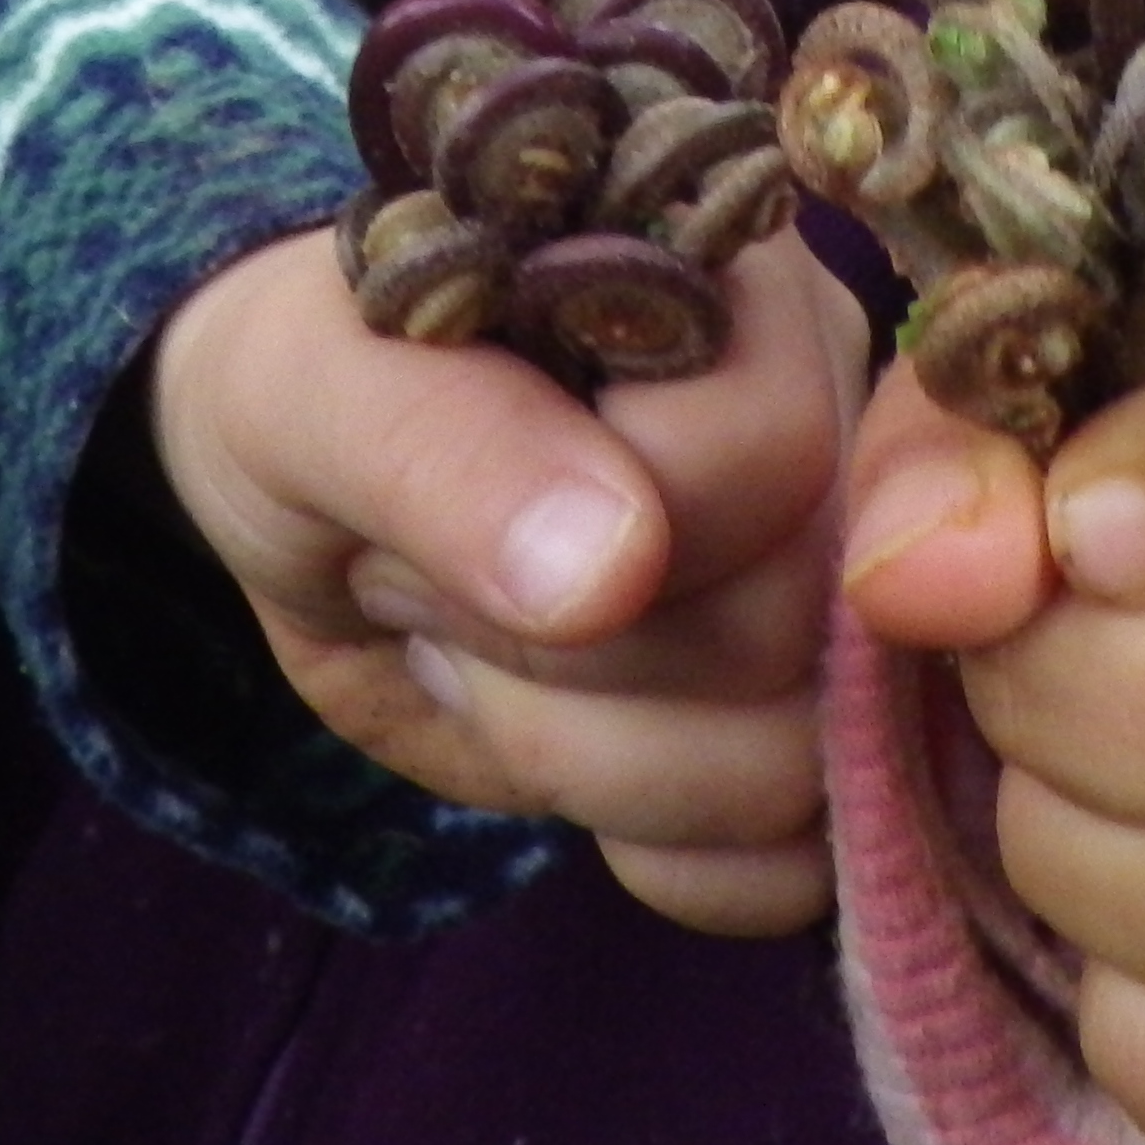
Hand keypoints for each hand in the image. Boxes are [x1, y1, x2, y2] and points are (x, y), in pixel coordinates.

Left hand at [149, 222, 865, 934]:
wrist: (309, 497)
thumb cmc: (314, 387)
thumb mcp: (312, 387)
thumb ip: (446, 444)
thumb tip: (613, 565)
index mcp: (736, 282)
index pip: (772, 446)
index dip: (607, 525)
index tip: (443, 508)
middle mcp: (832, 422)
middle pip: (790, 625)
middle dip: (563, 655)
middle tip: (434, 583)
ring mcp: (836, 589)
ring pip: (793, 764)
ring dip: (585, 755)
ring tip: (480, 650)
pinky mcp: (805, 729)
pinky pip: (789, 862)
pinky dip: (649, 842)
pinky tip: (554, 744)